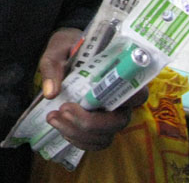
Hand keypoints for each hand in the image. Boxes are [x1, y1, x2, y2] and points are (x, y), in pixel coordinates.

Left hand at [38, 28, 148, 150]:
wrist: (64, 53)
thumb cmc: (68, 47)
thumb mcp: (59, 48)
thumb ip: (53, 66)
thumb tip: (50, 93)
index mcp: (122, 74)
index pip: (138, 92)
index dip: (123, 101)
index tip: (93, 96)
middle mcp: (121, 98)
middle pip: (118, 122)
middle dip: (89, 122)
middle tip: (63, 109)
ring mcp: (111, 114)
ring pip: (105, 136)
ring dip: (78, 133)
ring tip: (53, 117)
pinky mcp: (99, 126)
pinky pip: (95, 142)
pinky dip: (76, 139)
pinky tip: (60, 125)